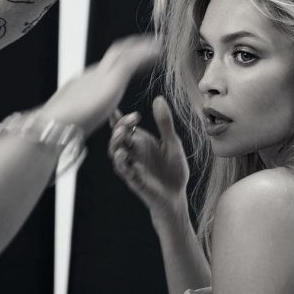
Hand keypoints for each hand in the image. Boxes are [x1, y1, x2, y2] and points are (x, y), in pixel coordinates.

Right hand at [37, 35, 158, 135]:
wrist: (53, 124)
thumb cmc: (59, 128)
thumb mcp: (72, 119)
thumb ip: (79, 116)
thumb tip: (76, 121)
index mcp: (85, 84)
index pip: (106, 67)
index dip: (122, 61)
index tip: (135, 59)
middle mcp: (93, 74)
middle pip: (116, 53)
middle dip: (133, 47)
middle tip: (150, 43)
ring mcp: (101, 73)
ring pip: (125, 51)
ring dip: (142, 46)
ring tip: (159, 43)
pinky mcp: (111, 78)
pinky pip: (132, 60)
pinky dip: (146, 53)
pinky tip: (159, 51)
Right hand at [108, 96, 189, 216]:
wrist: (177, 195)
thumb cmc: (173, 169)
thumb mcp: (172, 143)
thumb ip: (165, 123)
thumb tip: (158, 98)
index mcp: (140, 142)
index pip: (124, 127)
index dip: (118, 117)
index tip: (116, 108)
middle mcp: (132, 153)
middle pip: (117, 137)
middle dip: (119, 127)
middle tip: (130, 120)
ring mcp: (132, 166)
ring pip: (116, 153)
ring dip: (116, 143)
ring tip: (122, 134)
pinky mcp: (134, 180)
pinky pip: (124, 170)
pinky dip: (122, 162)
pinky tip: (124, 154)